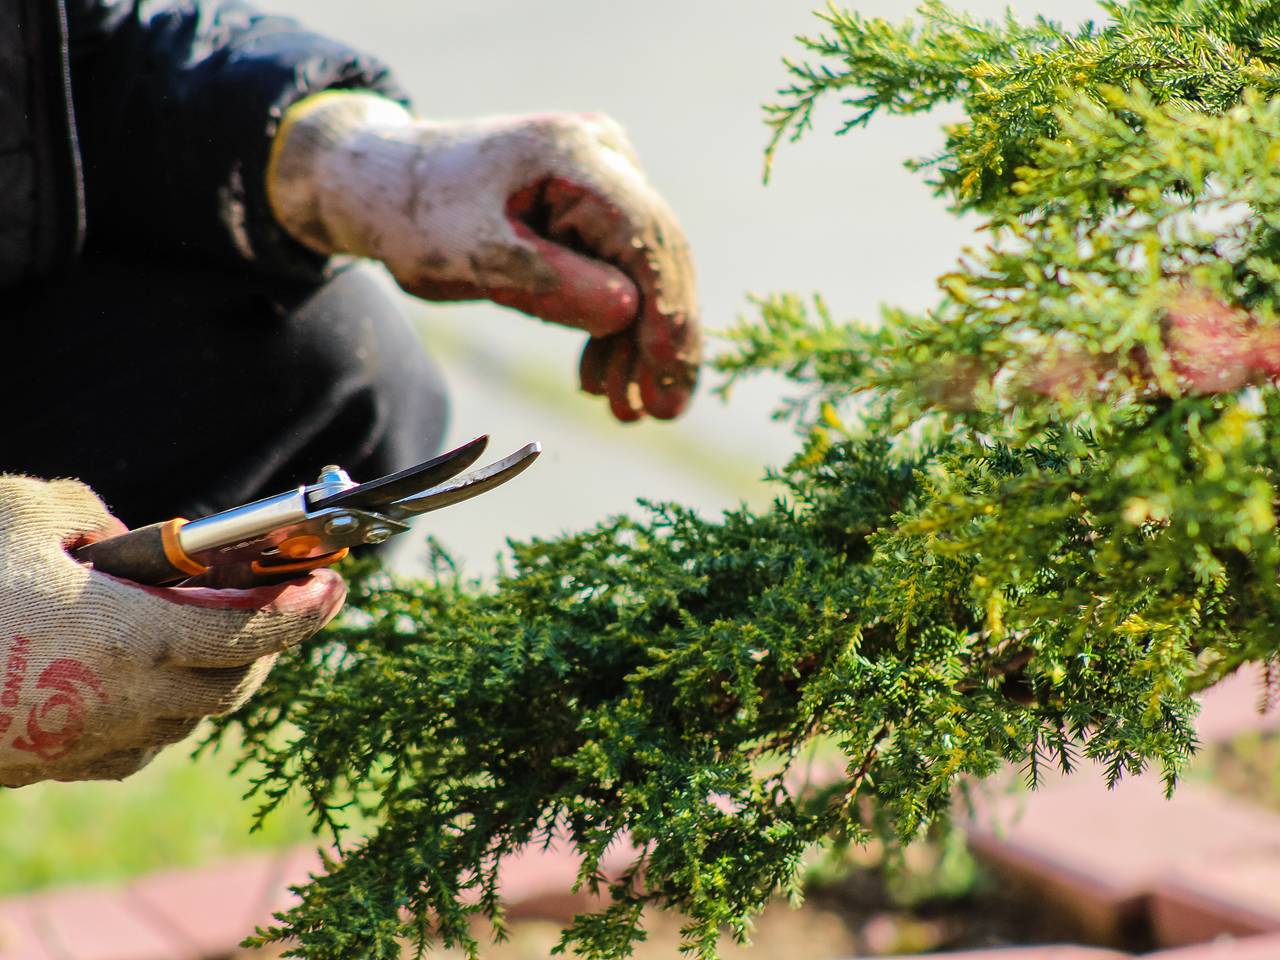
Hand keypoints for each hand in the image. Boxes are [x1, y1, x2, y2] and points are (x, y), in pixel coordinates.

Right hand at [0, 476, 344, 786]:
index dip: (305, 610)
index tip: (337, 585)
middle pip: (235, 684)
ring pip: (189, 722)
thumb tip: (126, 535)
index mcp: (134, 638)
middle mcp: (126, 700)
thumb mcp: (25, 513)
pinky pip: (137, 747)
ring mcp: (88, 742)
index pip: (253, 632)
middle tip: (281, 606)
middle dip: (269, 645)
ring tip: (218, 637)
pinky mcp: (51, 767)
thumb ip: (92, 512)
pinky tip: (148, 682)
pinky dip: (163, 715)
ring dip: (216, 681)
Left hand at [268, 93, 699, 420]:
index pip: (645, 236)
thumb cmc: (418, 216)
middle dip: (661, 339)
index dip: (666, 309)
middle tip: (662, 412)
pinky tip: (601, 378)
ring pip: (643, 271)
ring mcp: (604, 180)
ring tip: (626, 410)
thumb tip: (628, 313)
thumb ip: (550, 283)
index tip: (669, 374)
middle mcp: (604, 157)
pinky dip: (612, 327)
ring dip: (637, 344)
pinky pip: (619, 271)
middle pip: (656, 256)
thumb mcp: (474, 257)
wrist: (383, 186)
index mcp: (574, 155)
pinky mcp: (593, 209)